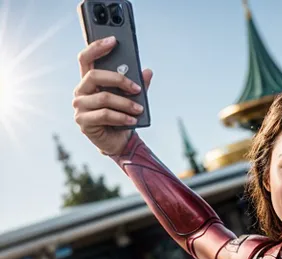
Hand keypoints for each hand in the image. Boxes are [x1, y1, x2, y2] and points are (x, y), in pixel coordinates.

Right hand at [72, 36, 153, 155]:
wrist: (118, 141)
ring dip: (125, 103)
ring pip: (103, 98)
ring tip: (139, 109)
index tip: (113, 40)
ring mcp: (80, 106)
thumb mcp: (132, 98)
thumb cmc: (122, 116)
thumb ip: (139, 85)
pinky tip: (132, 120)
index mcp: (90, 81)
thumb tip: (148, 71)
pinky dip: (121, 117)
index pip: (86, 58)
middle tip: (136, 88)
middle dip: (119, 80)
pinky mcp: (83, 122)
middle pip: (94, 75)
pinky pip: (104, 115)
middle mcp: (81, 91)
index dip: (97, 47)